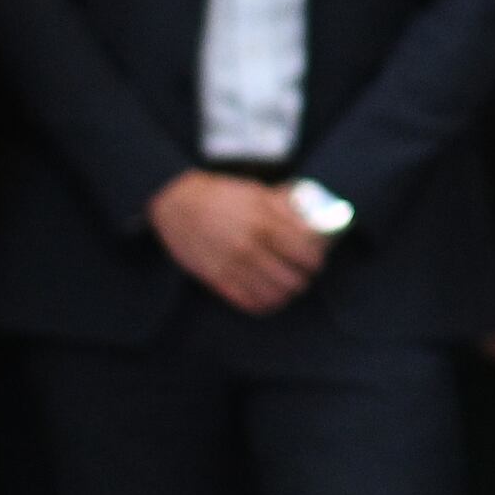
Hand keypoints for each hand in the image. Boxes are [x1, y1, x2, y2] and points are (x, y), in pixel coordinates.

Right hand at [149, 170, 324, 315]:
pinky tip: (270, 293)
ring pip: (276, 295)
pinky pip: (252, 303)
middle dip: (306, 276)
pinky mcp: (217, 280)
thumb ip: (286, 207)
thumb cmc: (220, 195)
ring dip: (288, 291)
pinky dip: (267, 303)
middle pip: (295, 279)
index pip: (307, 251)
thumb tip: (315, 218)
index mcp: (263, 222)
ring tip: (290, 283)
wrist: (176, 203)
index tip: (318, 255)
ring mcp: (232, 266)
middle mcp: (250, 247)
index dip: (318, 257)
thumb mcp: (257, 192)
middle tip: (306, 271)